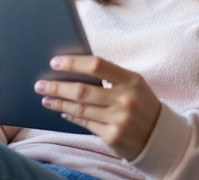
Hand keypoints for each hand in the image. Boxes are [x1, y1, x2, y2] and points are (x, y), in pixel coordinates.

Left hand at [34, 56, 160, 160]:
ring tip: (45, 98)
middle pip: (82, 90)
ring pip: (80, 109)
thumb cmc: (140, 103)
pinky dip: (70, 116)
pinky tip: (61, 110)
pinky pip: (85, 124)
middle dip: (57, 87)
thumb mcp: (133, 85)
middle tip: (40, 84)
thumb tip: (74, 69)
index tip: (55, 62)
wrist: (158, 135)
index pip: (97, 65)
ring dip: (58, 103)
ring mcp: (119, 119)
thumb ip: (109, 76)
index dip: (74, 63)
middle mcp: (125, 99)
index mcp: (131, 80)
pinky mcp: (112, 136)